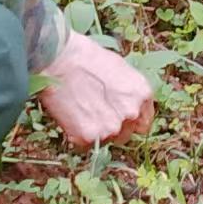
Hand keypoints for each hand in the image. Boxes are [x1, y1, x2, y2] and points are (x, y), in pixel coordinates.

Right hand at [37, 36, 156, 147]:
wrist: (58, 59)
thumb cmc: (85, 58)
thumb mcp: (119, 69)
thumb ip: (128, 94)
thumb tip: (126, 108)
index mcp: (142, 94)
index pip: (143, 124)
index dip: (129, 123)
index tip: (117, 119)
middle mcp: (131, 113)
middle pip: (125, 135)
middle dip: (112, 128)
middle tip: (93, 112)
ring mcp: (111, 127)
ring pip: (105, 141)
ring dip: (95, 133)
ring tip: (81, 111)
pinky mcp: (88, 137)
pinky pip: (85, 145)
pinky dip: (77, 136)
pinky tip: (71, 117)